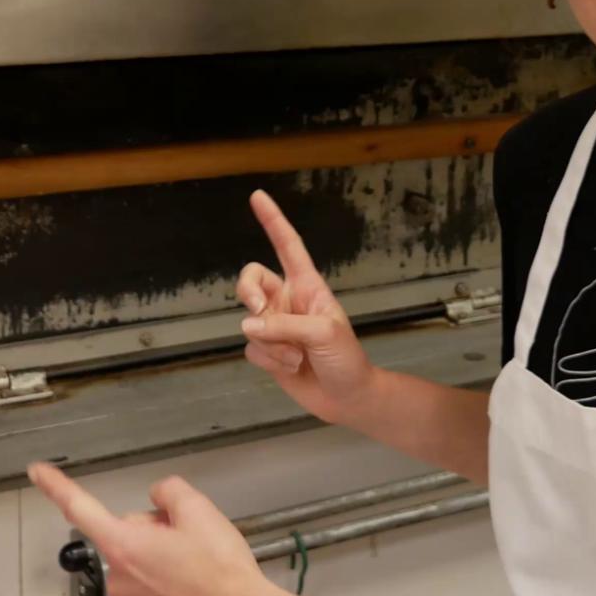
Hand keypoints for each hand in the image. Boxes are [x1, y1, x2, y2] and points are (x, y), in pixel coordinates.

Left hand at [29, 462, 285, 595]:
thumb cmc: (221, 574)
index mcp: (124, 545)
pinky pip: (149, 575)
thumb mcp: (199, 510)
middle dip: (154, 525)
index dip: (56, 485)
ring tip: (196, 559)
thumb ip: (169, 490)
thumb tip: (160, 494)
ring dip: (163, 549)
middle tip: (187, 534)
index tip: (39, 473)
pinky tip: (193, 574)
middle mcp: (120, 575)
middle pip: (126, 528)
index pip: (79, 506)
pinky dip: (168, 570)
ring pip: (139, 553)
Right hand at [238, 190, 377, 426]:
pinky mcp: (268, 352)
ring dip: (270, 343)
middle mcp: (287, 301)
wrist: (348, 399)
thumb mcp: (324, 333)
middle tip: (259, 313)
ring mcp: (276, 327)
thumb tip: (247, 323)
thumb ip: (285, 325)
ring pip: (249, 322)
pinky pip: (251, 349)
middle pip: (250, 281)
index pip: (287, 245)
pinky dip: (268, 361)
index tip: (258, 196)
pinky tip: (291, 368)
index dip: (273, 220)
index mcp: (307, 285)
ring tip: (298, 357)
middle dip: (248, 294)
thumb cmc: (347, 358)